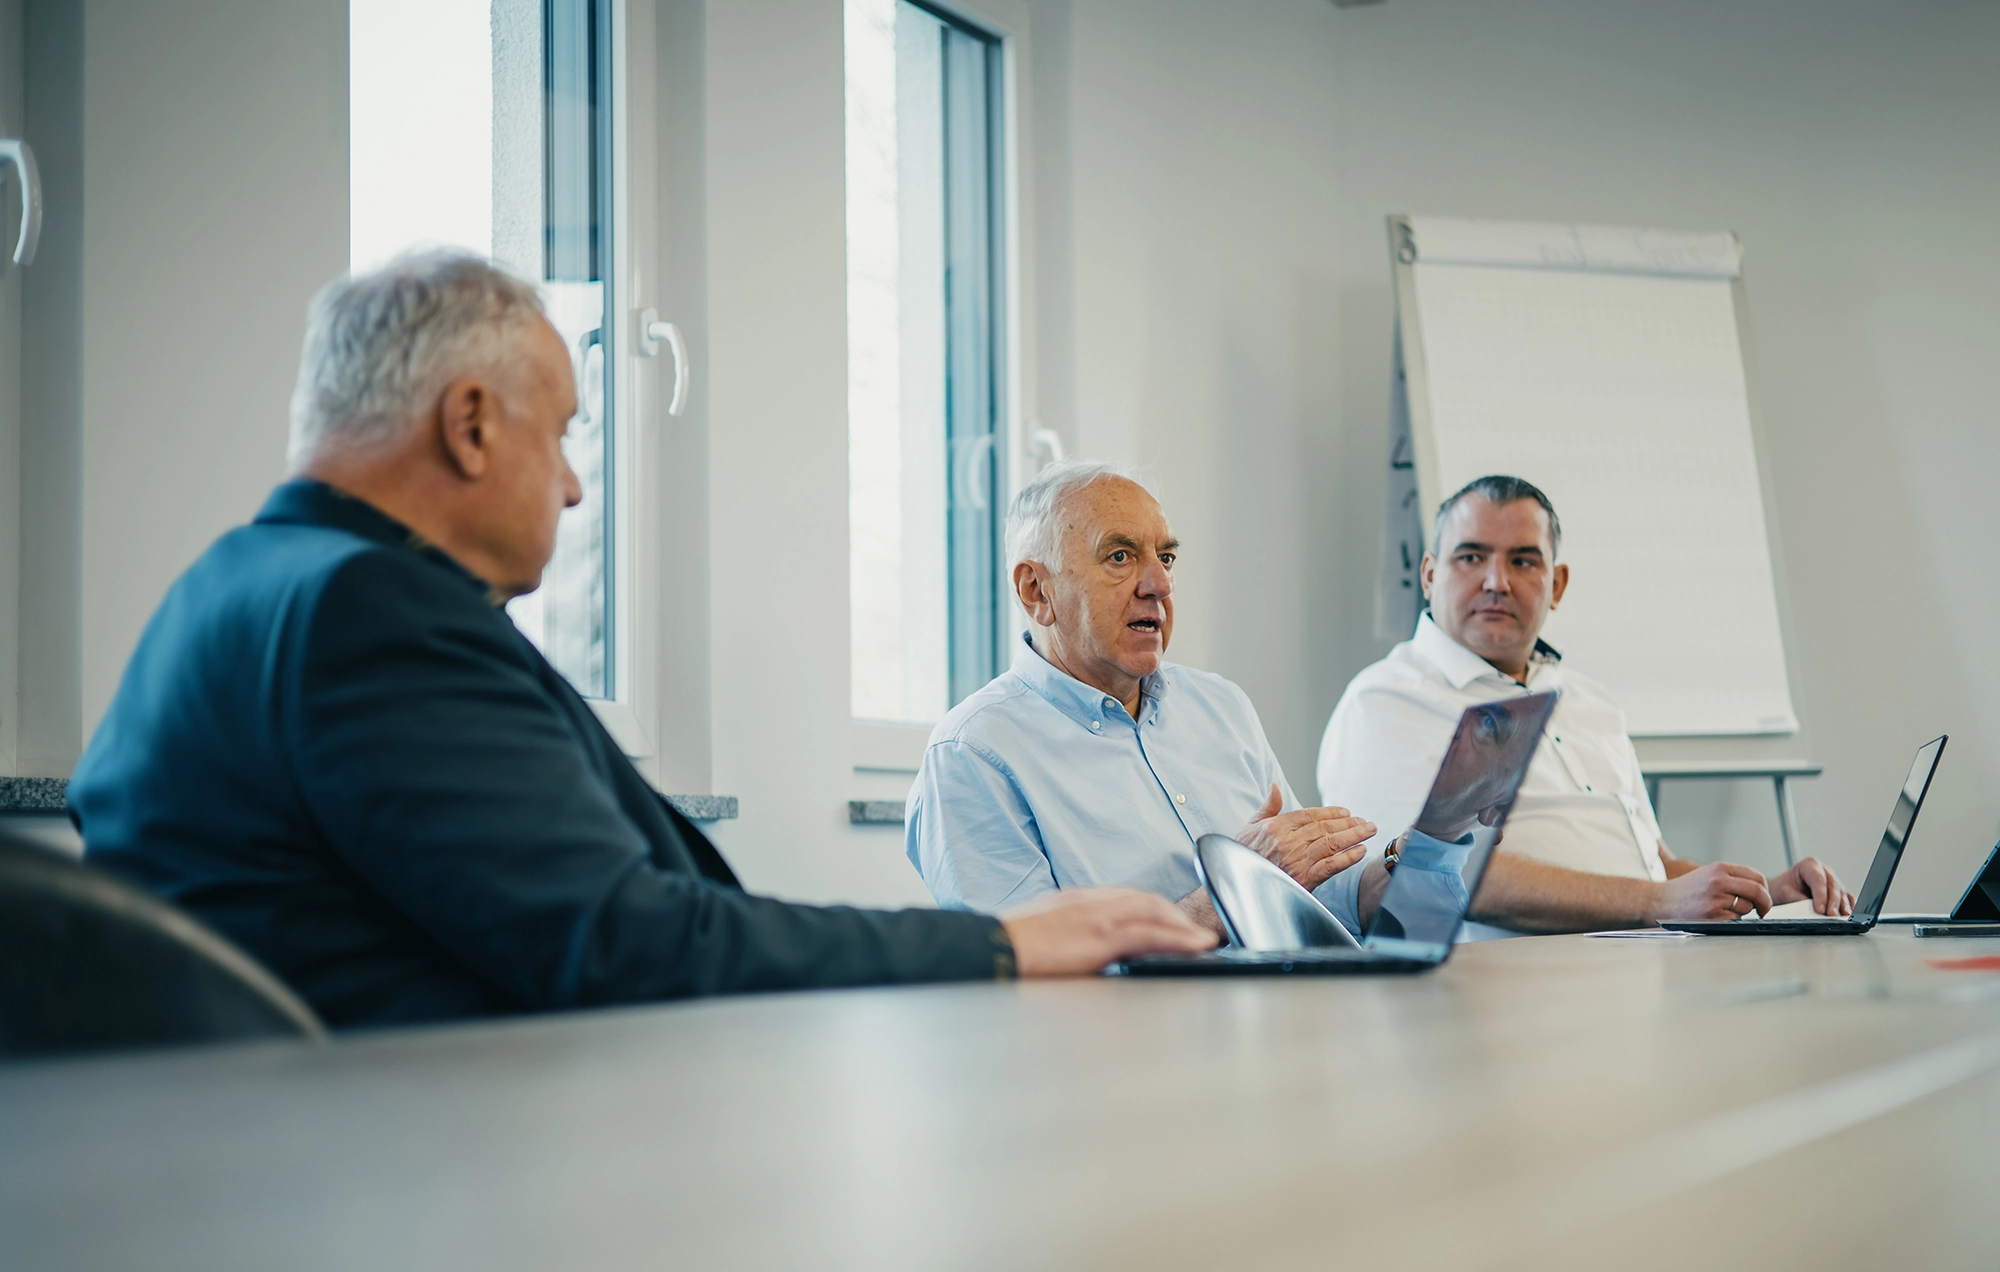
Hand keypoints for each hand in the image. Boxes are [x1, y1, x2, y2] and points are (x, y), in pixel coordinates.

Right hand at [1000, 888, 1217, 976]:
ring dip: (1184, 927)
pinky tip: (1197, 946)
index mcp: (1075, 899)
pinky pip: (1153, 934)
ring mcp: (1099, 916)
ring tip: (1204, 942)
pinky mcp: (1104, 936)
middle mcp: (1091, 901)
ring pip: (1155, 913)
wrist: (994, 947)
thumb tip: (1074, 947)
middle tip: (1194, 933)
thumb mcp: (1040, 931)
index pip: (1124, 898)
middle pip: (1145, 901)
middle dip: (1174, 916)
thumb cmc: (1008, 947)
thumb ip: (1064, 933)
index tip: (1167, 922)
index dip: (1151, 910)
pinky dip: (1180, 938)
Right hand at [1234, 784, 1376, 890]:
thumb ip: (1267, 807)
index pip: (1310, 815)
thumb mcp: (1250, 827)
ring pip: (1331, 843)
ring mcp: (1298, 860)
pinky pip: (1331, 866)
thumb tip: (1275, 787)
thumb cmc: (1243, 856)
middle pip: (1325, 828)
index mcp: (1277, 827)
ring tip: (1368, 831)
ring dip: (1353, 836)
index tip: (1346, 812)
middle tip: (1365, 821)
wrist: (1239, 887)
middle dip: (1348, 823)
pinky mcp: (1304, 879)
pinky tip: (1360, 851)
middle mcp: (1289, 841)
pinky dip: (1347, 858)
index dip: (1331, 812)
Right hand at [1651, 861, 1772, 922]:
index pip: (1756, 876)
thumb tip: (1760, 891)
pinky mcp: (1712, 916)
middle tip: (1763, 910)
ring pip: (1747, 908)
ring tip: (1723, 910)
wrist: (1659, 901)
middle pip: (1757, 892)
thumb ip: (1732, 877)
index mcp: (1719, 868)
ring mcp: (1715, 899)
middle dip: (1765, 903)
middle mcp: (1718, 881)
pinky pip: (1735, 920)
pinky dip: (1731, 921)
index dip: (1764, 889)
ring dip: (1742, 913)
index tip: (1763, 897)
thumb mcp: (1707, 874)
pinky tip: (1717, 917)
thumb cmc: (1686, 890)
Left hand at [1769, 857, 1854, 915]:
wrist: (1782, 890)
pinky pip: (1847, 897)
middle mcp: (1824, 870)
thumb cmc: (1783, 888)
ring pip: (1841, 892)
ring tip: (1842, 918)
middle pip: (1832, 886)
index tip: (1820, 909)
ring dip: (1842, 906)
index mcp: (1809, 864)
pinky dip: (1849, 906)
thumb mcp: (1785, 893)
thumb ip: (1797, 899)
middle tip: (1831, 916)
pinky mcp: (1838, 890)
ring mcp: (1833, 879)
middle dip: (1832, 903)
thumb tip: (1811, 909)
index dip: (1820, 895)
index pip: (1818, 880)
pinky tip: (1848, 914)